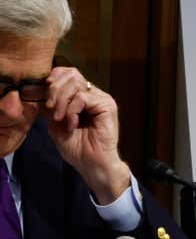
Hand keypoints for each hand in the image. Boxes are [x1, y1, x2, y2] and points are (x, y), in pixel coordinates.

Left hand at [45, 67, 129, 204]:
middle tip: (50, 108)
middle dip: (55, 90)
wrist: (92, 164)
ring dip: (61, 102)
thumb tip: (47, 89)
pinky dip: (71, 111)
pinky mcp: (107, 106)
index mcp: (85, 97)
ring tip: (59, 118)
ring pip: (76, 84)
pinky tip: (72, 124)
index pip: (70, 74)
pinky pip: (82, 98)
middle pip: (72, 75)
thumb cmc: (78, 148)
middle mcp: (95, 95)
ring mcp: (103, 99)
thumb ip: (54, 105)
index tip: (45, 94)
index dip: (56, 78)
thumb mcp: (57, 123)